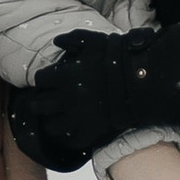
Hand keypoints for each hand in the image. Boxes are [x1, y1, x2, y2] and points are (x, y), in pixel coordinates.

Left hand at [23, 28, 134, 167]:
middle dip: (40, 102)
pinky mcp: (91, 131)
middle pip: (39, 105)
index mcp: (65, 76)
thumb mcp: (94, 41)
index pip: (40, 80)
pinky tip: (71, 131)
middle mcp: (67, 98)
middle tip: (45, 101)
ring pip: (52, 126)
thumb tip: (56, 41)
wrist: (141, 81)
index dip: (43, 79)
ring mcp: (79, 117)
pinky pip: (72, 141)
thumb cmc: (117, 57)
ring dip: (52, 121)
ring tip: (56, 117)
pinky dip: (69, 137)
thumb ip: (73, 38)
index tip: (49, 80)